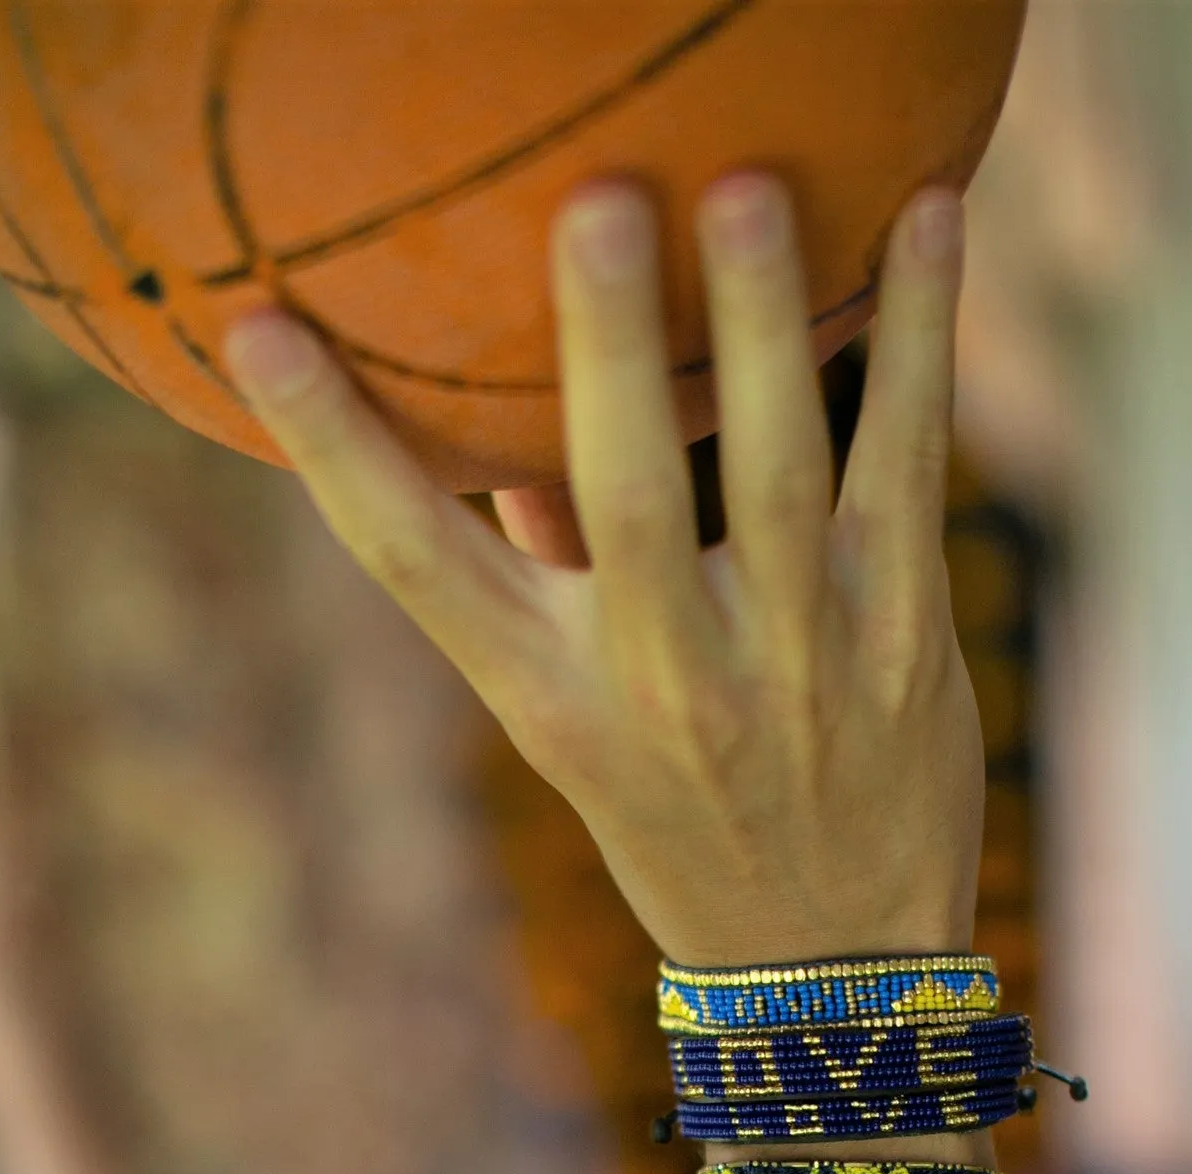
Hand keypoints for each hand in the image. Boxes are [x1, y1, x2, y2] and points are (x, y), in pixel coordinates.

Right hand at [225, 177, 982, 965]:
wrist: (833, 967)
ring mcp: (799, 655)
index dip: (334, 448)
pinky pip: (907, 463)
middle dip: (610, 347)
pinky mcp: (906, 632)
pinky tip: (930, 223)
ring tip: (753, 188)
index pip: (413, 564)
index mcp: (554, 698)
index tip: (260, 330)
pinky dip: (918, 342)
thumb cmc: (685, 833)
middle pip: (629, 493)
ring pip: (784, 468)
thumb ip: (544, 587)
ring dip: (773, 322)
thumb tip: (512, 432)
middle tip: (596, 203)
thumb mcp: (581, 739)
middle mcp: (670, 677)